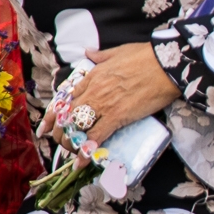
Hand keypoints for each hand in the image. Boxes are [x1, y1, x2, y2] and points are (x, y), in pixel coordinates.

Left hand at [48, 43, 177, 139]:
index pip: (65, 98)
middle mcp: (93, 91)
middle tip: (60, 141)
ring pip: (77, 128)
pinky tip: (82, 162)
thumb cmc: (146, 56)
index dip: (53, 114)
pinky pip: (97, 137)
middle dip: (59, 131)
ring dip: (71, 143)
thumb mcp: (118, 51)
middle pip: (66, 115)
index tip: (47, 125)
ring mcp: (104, 105)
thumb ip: (100, 55)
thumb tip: (89, 52)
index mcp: (92, 76)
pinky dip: (87, 151)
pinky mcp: (118, 116)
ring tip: (73, 152)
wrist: (166, 65)